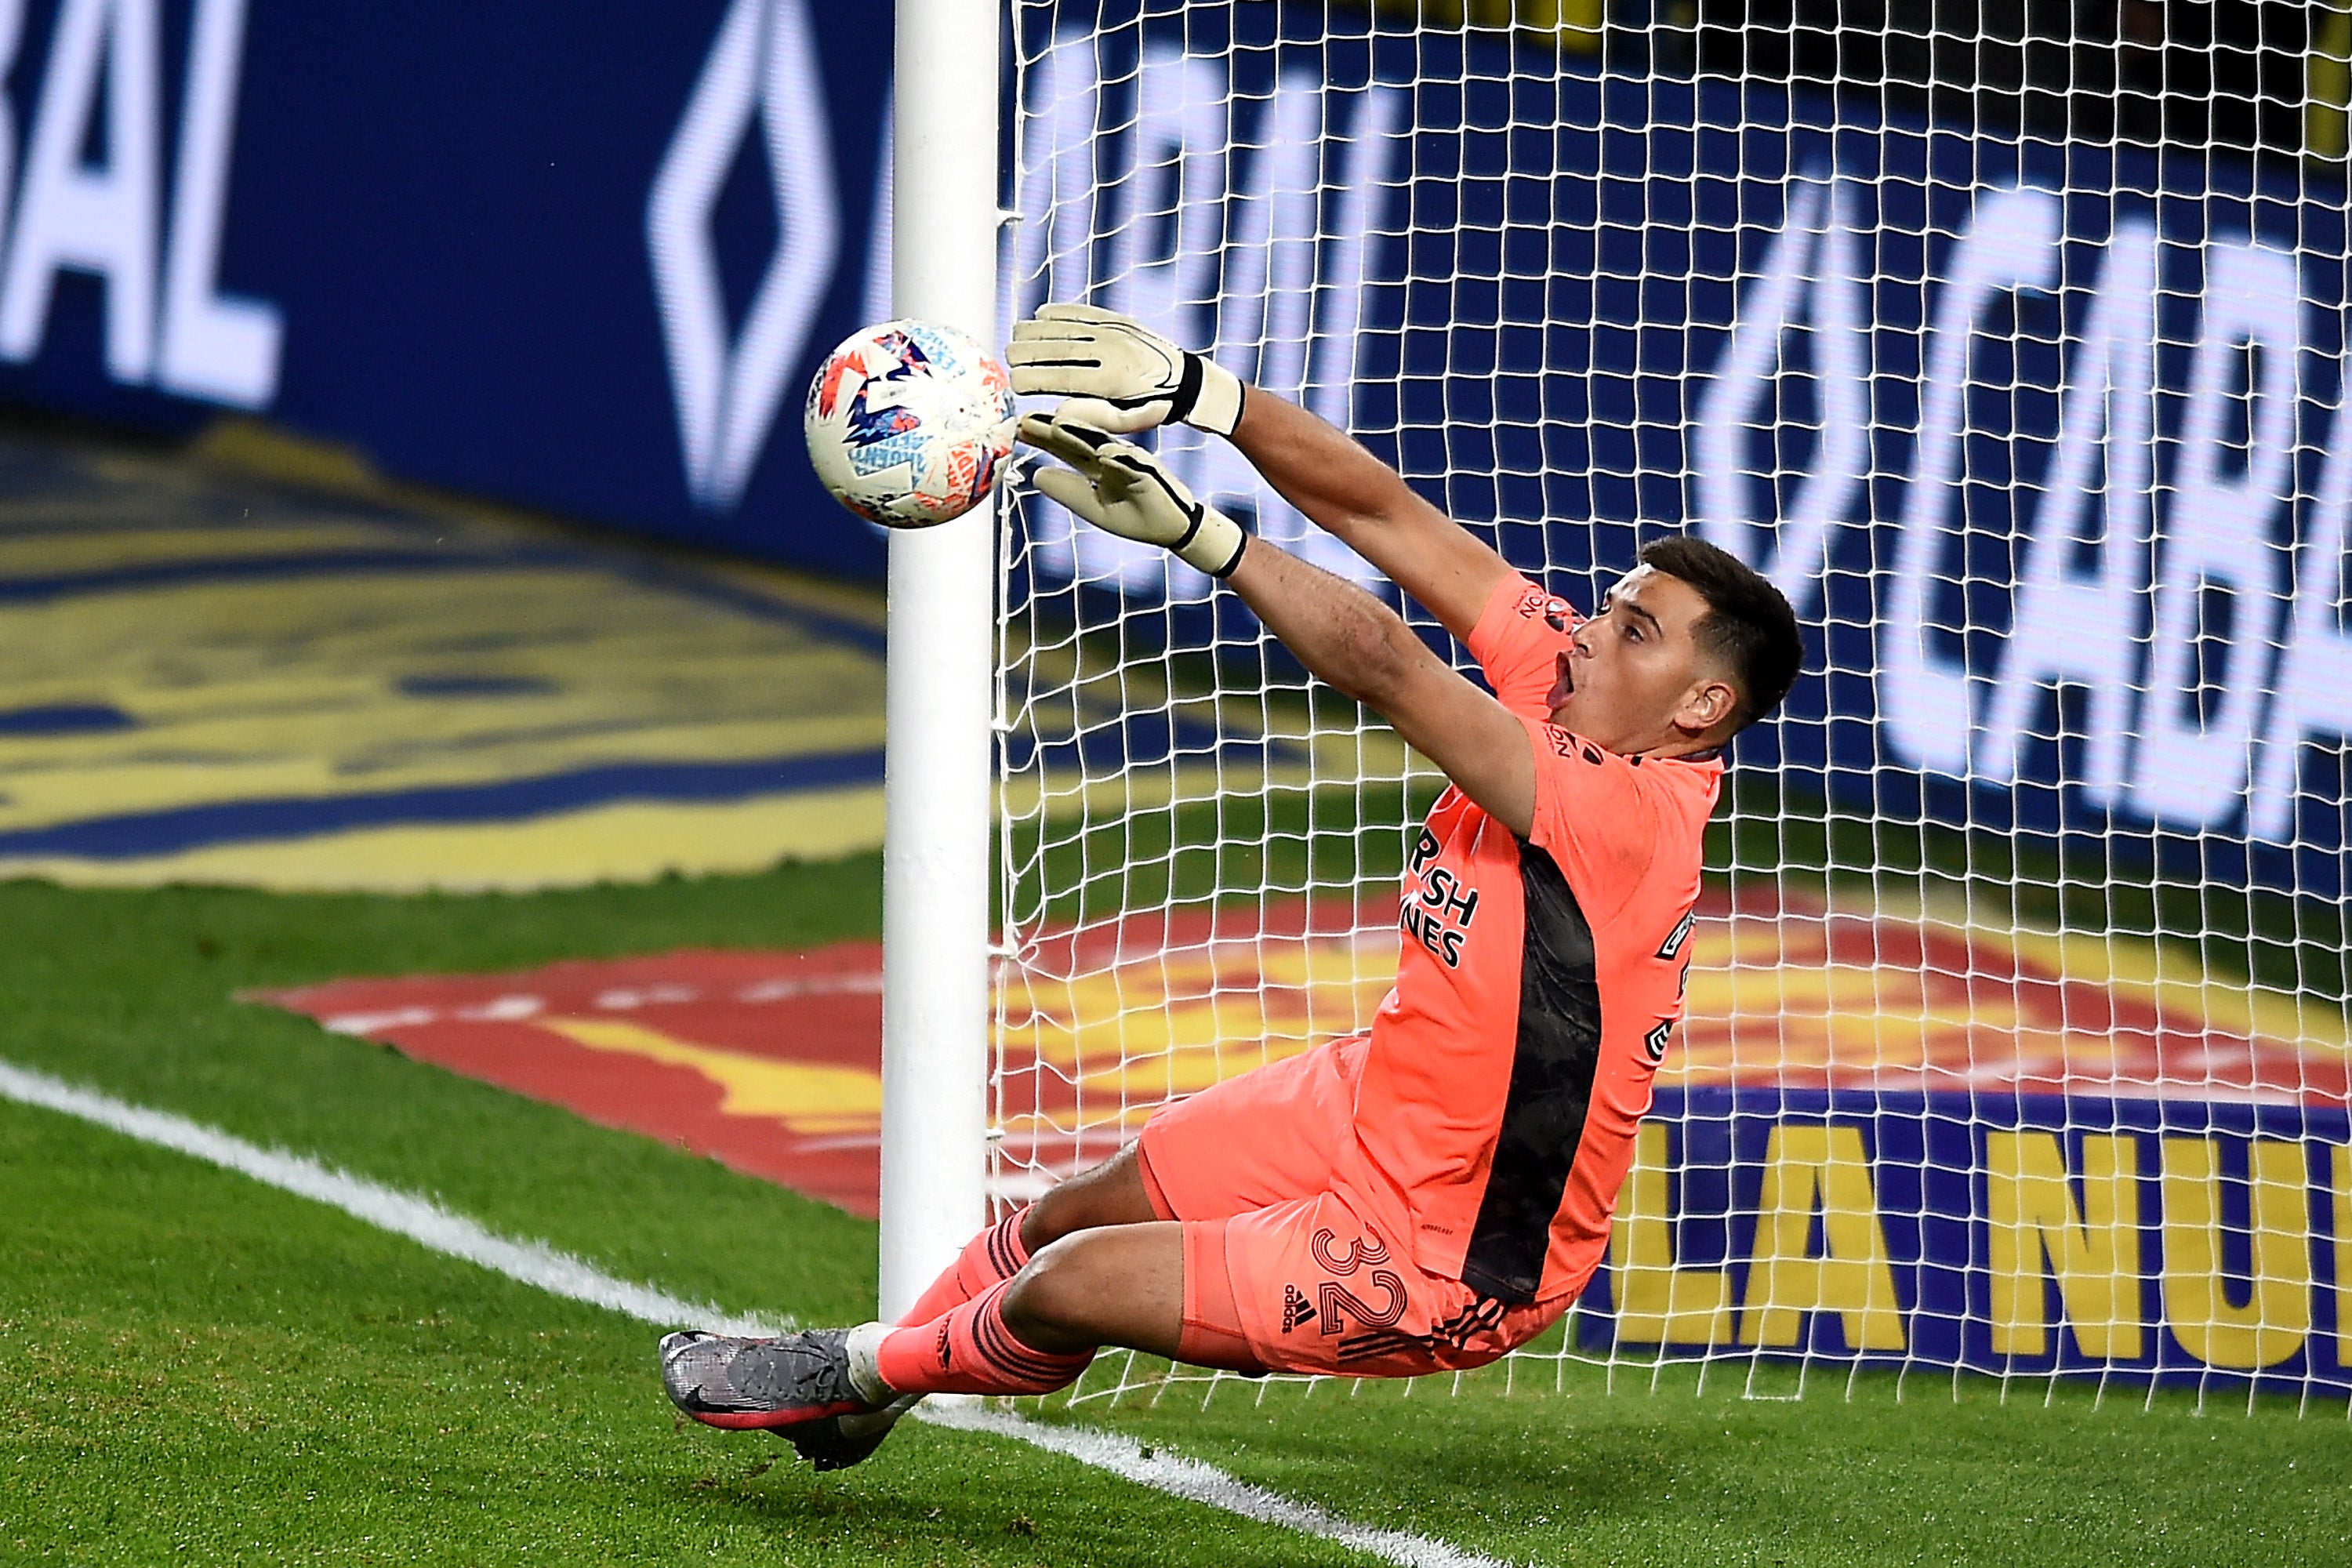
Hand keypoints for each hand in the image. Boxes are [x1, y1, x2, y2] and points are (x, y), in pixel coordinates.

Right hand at [1007, 303, 1245, 436]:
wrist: (1187, 379)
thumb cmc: (1152, 408)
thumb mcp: (1126, 422)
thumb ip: (1093, 417)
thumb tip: (1058, 410)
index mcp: (1113, 382)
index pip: (1063, 377)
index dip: (1033, 378)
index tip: (1013, 382)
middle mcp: (1111, 351)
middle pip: (1058, 348)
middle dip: (1027, 353)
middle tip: (1007, 359)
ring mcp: (1113, 331)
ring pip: (1065, 327)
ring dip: (1036, 330)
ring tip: (1015, 338)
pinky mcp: (1116, 319)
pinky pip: (1081, 312)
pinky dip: (1058, 312)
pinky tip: (1040, 316)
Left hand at [1018, 412, 1247, 578]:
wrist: (1172, 529)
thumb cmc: (1134, 517)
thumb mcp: (1093, 506)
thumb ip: (1067, 490)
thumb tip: (1035, 474)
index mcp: (1095, 464)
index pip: (1064, 446)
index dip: (1041, 437)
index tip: (1015, 428)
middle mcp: (1110, 456)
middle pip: (1077, 439)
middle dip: (1052, 429)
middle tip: (1025, 418)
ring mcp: (1129, 462)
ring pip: (1102, 444)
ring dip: (1081, 433)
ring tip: (1057, 424)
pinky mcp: (1149, 473)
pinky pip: (1133, 463)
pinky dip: (1119, 457)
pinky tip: (1103, 452)